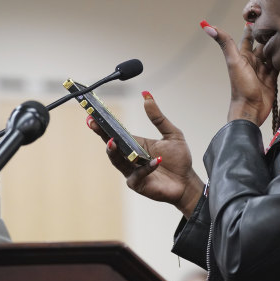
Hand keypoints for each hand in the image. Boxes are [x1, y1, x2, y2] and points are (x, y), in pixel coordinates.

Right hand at [87, 92, 203, 218]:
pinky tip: (156, 161)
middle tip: (93, 123)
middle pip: (112, 145)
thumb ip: (158, 117)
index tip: (92, 114)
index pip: (116, 133)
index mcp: (135, 144)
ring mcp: (132, 171)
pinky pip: (138, 175)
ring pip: (117, 161)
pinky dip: (146, 168)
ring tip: (112, 142)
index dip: (103, 124)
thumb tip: (146, 96)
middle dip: (102, 134)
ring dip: (114, 152)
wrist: (187, 181)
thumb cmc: (179, 159)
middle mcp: (130, 157)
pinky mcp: (139, 184)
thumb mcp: (172, 134)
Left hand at [202, 21, 278, 125]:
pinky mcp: (271, 80)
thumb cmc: (240, 88)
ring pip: (271, 54)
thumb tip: (207, 26)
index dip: (252, 27)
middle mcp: (253, 62)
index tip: (258, 13)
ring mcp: (262, 71)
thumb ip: (225, 43)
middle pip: (261, 45)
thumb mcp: (234, 62)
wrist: (250, 110)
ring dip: (276, 46)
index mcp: (243, 57)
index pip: (248, 38)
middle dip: (268, 35)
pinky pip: (278, 67)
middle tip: (278, 21)